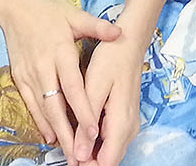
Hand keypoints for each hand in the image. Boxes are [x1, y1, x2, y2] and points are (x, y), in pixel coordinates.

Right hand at [0, 0, 121, 162]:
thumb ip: (98, 27)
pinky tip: (51, 136)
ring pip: (43, 110)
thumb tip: (120, 33)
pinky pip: (31, 104)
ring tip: (68, 153)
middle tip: (80, 155)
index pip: (73, 87)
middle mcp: (43, 67)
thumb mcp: (75, 15)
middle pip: (56, 106)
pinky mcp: (19, 78)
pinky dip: (41, 122)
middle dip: (68, 133)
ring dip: (55, 132)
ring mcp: (29, 74)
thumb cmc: (49, 10)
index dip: (83, 110)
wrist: (16, 6)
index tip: (93, 131)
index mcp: (60, 52)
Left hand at [74, 32, 149, 165]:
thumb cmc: (111, 59)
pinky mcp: (125, 118)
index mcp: (122, 122)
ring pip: (109, 152)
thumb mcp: (94, 87)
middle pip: (108, 160)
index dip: (87, 165)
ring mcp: (129, 124)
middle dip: (87, 161)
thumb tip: (79, 155)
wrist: (129, 42)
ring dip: (90, 152)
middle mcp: (130, 128)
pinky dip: (95, 141)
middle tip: (65, 151)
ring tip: (70, 142)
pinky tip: (81, 131)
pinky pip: (111, 140)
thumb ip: (87, 123)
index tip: (69, 160)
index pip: (107, 163)